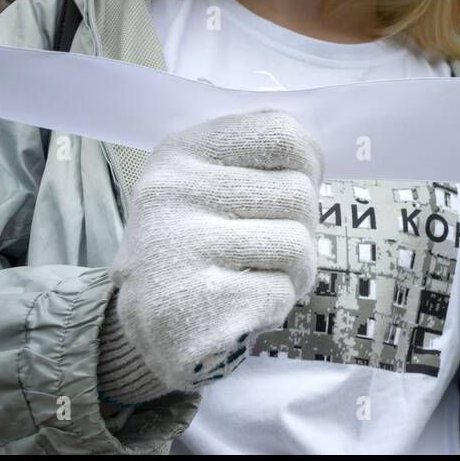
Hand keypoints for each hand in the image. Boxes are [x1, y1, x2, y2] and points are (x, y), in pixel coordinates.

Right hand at [99, 109, 322, 402]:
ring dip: (294, 270)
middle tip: (269, 247)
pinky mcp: (194, 305)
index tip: (302, 182)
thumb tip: (310, 148)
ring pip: (297, 243)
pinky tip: (242, 305)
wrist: (149, 326)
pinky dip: (274, 304)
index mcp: (180, 152)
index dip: (309, 162)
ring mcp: (179, 248)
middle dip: (301, 226)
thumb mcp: (204, 183)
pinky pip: (280, 292)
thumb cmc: (194, 247)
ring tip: (258, 277)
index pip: (281, 134)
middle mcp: (173, 192)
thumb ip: (251, 158)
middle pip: (298, 192)